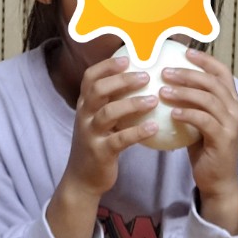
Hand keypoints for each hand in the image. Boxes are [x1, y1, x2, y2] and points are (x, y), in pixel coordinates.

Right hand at [47, 55, 156, 237]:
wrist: (83, 179)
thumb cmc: (98, 144)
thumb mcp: (99, 120)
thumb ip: (112, 102)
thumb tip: (139, 80)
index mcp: (85, 105)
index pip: (90, 77)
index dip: (107, 66)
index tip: (128, 58)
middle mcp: (84, 116)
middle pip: (98, 90)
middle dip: (121, 80)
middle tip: (146, 75)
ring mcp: (90, 134)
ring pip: (108, 113)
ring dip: (132, 103)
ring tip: (153, 99)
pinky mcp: (100, 152)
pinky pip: (120, 139)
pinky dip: (138, 132)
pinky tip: (154, 127)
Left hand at [160, 49, 237, 234]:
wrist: (218, 181)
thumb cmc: (205, 150)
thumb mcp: (199, 122)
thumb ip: (191, 103)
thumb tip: (165, 83)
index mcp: (231, 102)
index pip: (222, 72)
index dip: (205, 60)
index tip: (185, 51)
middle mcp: (235, 110)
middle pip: (213, 82)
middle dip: (189, 73)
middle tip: (165, 71)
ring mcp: (232, 124)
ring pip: (208, 99)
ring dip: (184, 92)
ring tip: (162, 90)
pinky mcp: (224, 139)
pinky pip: (204, 120)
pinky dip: (187, 113)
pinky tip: (171, 112)